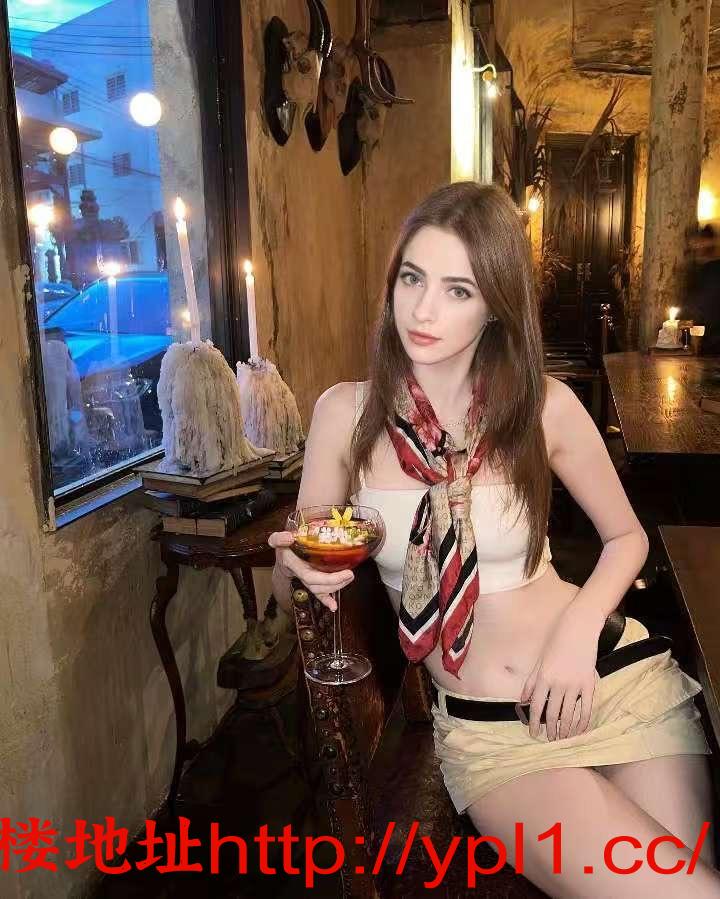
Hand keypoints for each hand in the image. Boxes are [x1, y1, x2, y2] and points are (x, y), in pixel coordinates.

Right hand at [268, 531, 353, 610]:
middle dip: (335, 582)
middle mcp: (301, 574)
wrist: (281, 557)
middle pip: (318, 585)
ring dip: (336, 586)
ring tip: (349, 578)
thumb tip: (289, 537)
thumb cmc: (283, 547)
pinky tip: (333, 606)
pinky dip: (326, 600)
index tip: (345, 572)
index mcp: (293, 564)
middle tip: (350, 574)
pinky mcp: (312, 582)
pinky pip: (319, 593)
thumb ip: (279, 538)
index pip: (310, 576)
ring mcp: (307, 580)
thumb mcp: (277, 539)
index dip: (327, 579)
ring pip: (320, 589)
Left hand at [519, 606, 602, 740]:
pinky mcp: (589, 684)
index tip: (533, 734)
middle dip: (551, 729)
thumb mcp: (539, 660)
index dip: (534, 723)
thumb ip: (531, 682)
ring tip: (563, 739)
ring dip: (566, 729)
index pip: (537, 706)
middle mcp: (558, 683)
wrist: (578, 627)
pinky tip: (581, 731)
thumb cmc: (556, 641)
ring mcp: (574, 685)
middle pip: (553, 713)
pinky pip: (586, 708)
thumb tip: (523, 700)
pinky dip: (583, 722)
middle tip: (550, 740)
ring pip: (569, 714)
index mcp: (543, 677)